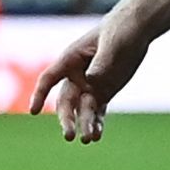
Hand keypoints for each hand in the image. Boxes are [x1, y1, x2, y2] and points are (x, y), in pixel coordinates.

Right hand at [34, 17, 146, 141]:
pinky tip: (96, 136)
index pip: (49, 78)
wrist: (135, 30)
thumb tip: (91, 80)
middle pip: (66, 101)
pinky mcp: (103, 92)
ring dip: (84, 124)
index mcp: (70, 59)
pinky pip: (97, 112)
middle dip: (67, 118)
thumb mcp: (112, 45)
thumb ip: (101, 63)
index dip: (40, 94)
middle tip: (70, 134)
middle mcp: (76, 75)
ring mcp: (89, 86)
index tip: (33, 111)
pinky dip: (96, 124)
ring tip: (88, 139)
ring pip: (82, 110)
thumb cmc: (120, 31)